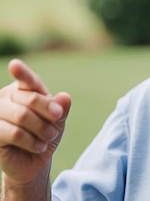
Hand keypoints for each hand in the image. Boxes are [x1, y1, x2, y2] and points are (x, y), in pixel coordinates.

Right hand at [0, 59, 70, 185]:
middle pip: (30, 99)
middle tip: (57, 125)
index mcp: (23, 91)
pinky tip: (38, 146)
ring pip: (22, 116)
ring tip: (49, 137)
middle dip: (49, 113)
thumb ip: (60, 107)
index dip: (22, 73)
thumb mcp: (57, 120)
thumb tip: (64, 97)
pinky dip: (31, 141)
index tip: (15, 65)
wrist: (34, 161)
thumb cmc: (45, 134)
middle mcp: (6, 99)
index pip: (27, 81)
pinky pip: (14, 133)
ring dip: (41, 129)